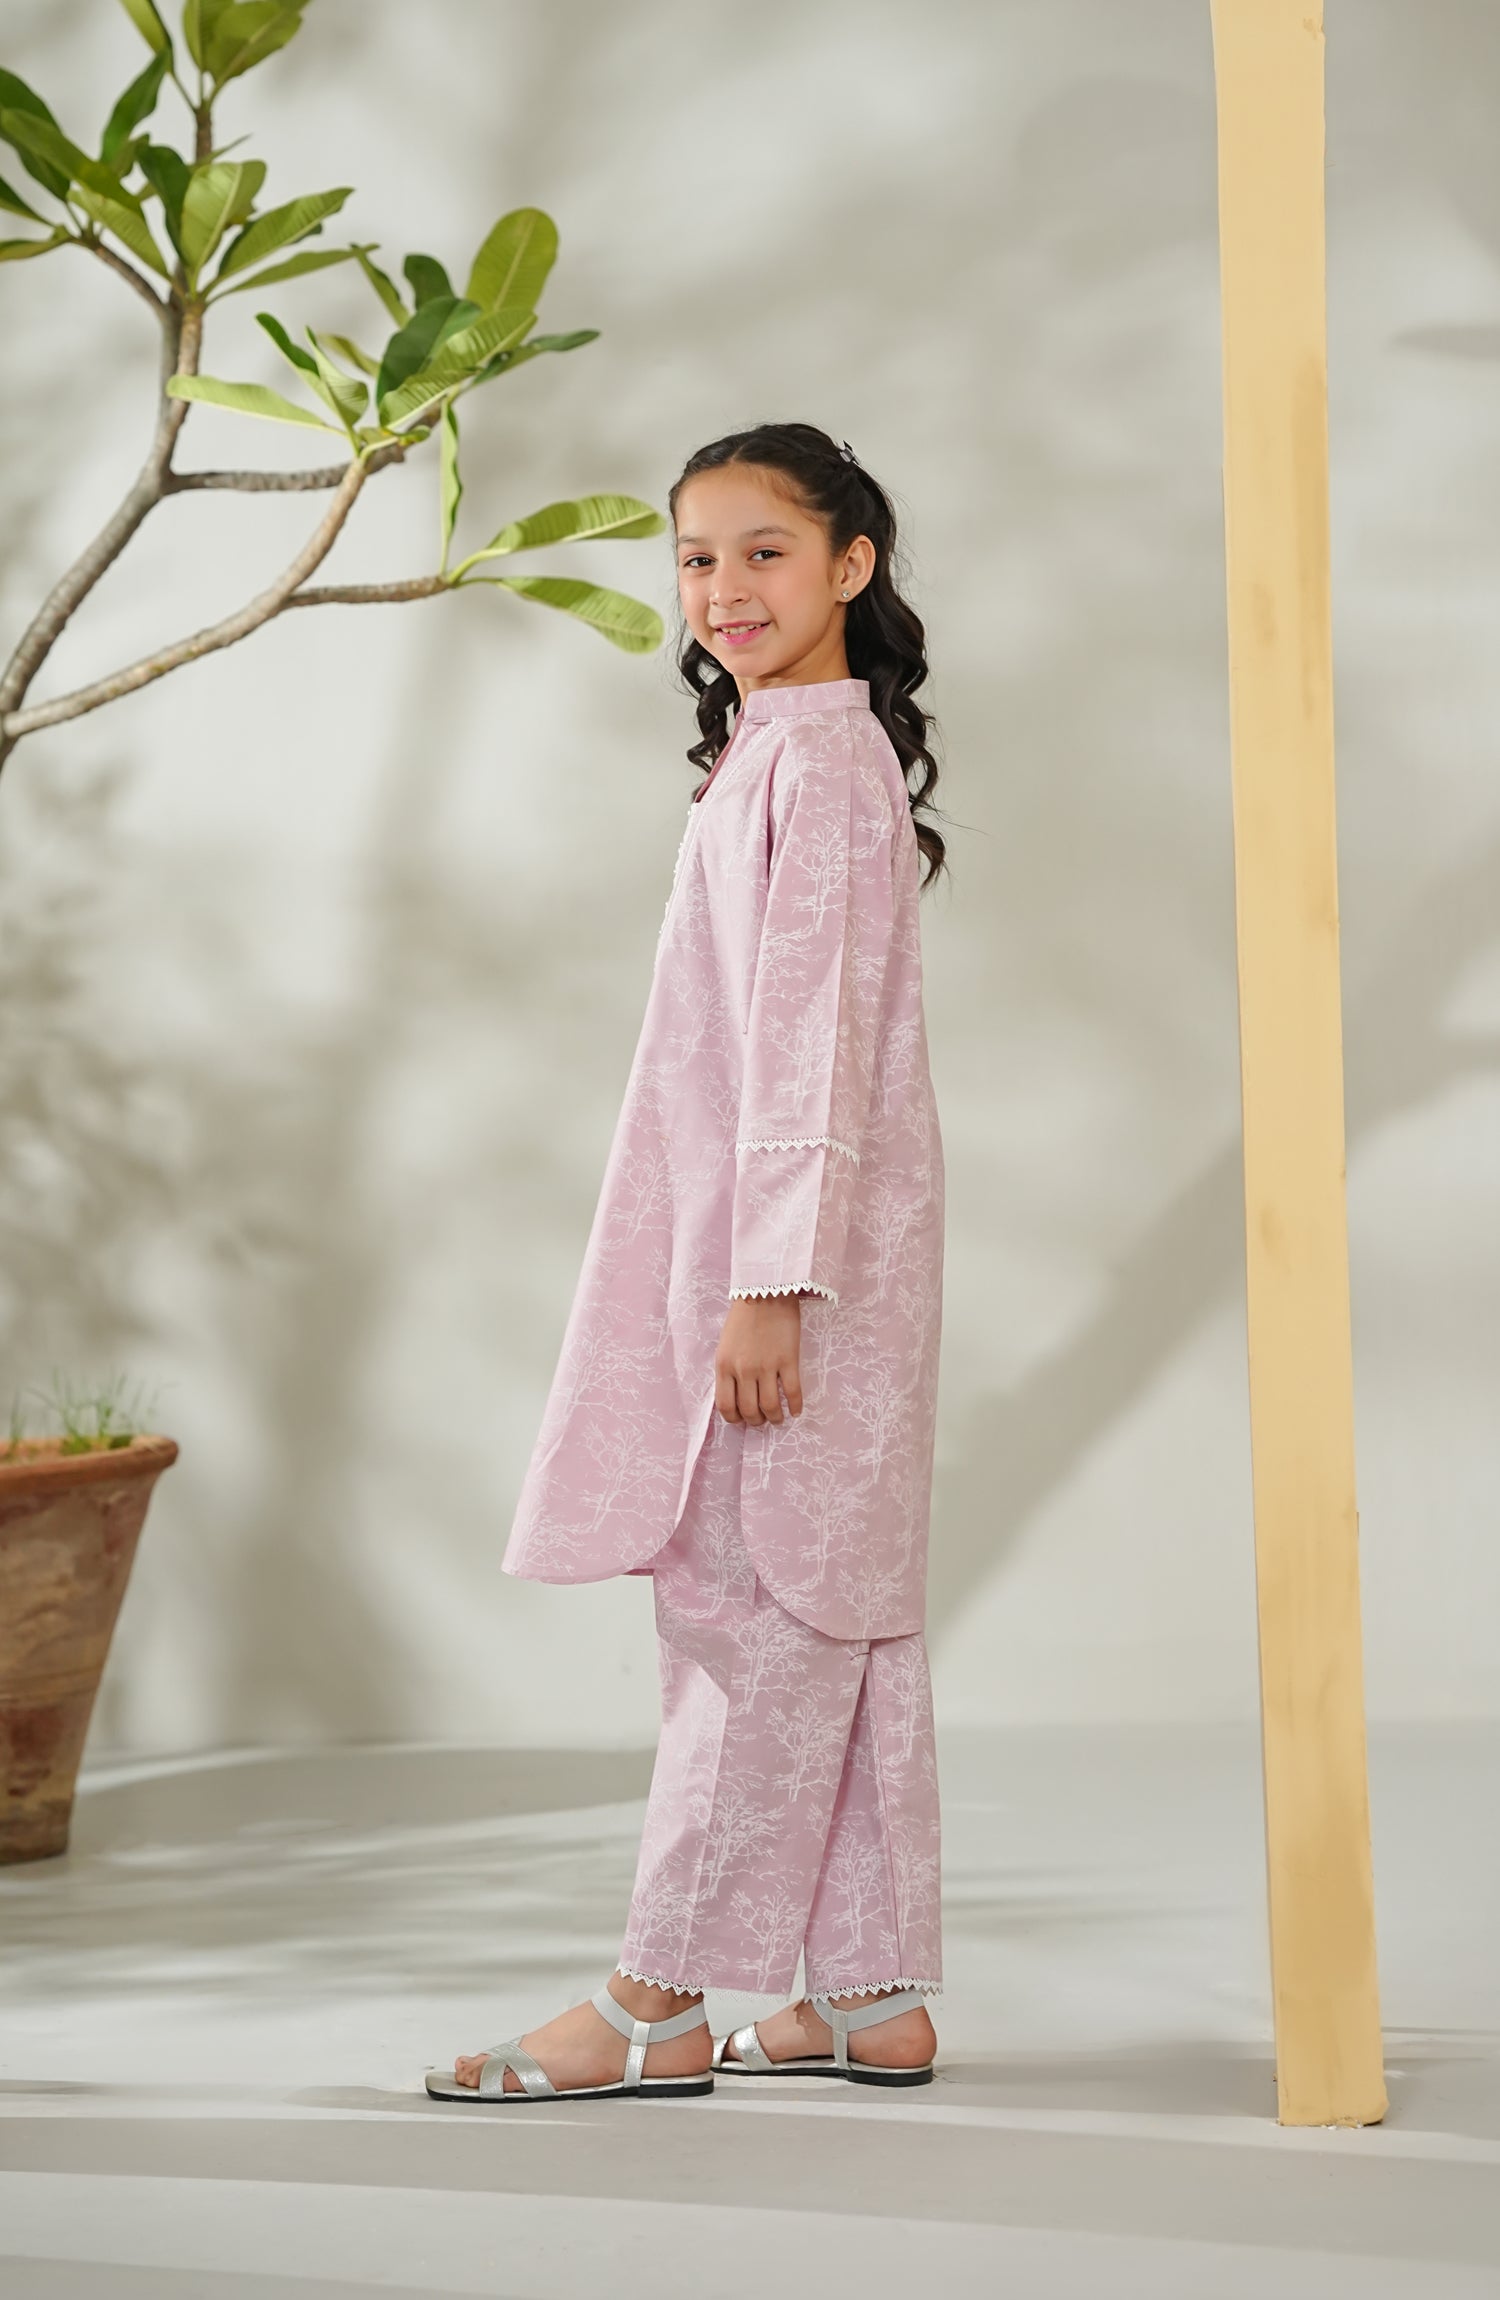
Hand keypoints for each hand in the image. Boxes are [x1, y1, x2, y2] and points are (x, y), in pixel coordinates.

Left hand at [715, 1295, 803, 1425]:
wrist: (766, 1291)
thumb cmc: (744, 1316)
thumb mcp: (725, 1344)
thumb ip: (728, 1368)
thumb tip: (736, 1393)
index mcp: (724, 1365)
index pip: (725, 1406)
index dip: (735, 1418)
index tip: (742, 1419)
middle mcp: (743, 1370)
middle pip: (749, 1410)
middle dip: (756, 1421)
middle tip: (762, 1420)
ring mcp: (766, 1366)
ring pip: (770, 1406)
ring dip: (775, 1417)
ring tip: (778, 1418)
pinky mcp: (788, 1360)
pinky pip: (792, 1392)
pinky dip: (794, 1406)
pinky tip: (796, 1411)